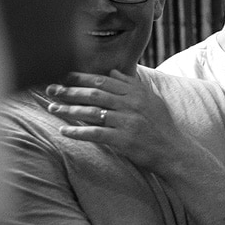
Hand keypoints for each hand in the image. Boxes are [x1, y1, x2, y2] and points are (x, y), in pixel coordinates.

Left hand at [44, 69, 190, 174]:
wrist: (174, 151)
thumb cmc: (162, 126)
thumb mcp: (151, 100)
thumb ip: (131, 85)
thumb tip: (112, 72)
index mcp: (136, 93)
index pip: (103, 81)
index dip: (81, 78)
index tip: (64, 75)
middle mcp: (130, 105)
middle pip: (93, 94)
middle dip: (69, 90)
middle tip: (50, 88)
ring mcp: (127, 122)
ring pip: (91, 112)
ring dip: (68, 109)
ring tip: (51, 107)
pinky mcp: (123, 140)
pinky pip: (95, 133)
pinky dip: (78, 131)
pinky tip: (64, 130)